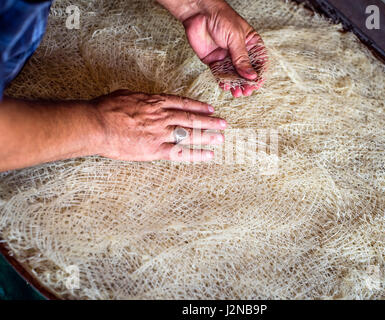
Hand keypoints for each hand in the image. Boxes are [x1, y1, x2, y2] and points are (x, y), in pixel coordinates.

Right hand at [91, 90, 225, 161]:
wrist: (97, 124)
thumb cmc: (106, 108)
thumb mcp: (126, 95)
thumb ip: (141, 98)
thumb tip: (146, 99)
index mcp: (155, 102)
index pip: (183, 104)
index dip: (198, 106)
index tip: (210, 109)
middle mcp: (163, 116)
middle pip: (192, 118)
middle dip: (210, 121)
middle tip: (223, 123)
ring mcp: (162, 133)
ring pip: (191, 134)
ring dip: (208, 136)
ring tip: (221, 138)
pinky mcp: (157, 150)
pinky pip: (182, 153)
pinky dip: (197, 154)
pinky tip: (209, 155)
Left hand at [180, 0, 265, 96]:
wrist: (198, 13)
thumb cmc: (220, 18)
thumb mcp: (235, 38)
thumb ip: (242, 59)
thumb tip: (251, 76)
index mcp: (251, 43)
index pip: (259, 61)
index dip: (259, 74)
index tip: (257, 84)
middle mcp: (240, 51)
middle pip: (246, 71)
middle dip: (247, 82)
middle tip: (246, 91)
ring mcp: (227, 57)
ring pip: (234, 75)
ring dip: (236, 85)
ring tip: (237, 93)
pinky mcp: (214, 61)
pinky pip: (220, 75)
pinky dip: (223, 82)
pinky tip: (226, 86)